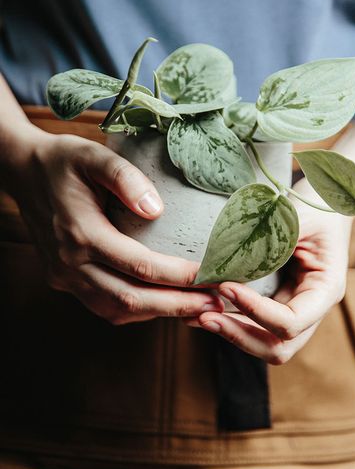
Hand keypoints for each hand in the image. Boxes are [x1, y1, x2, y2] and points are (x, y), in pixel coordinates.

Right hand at [6, 127, 223, 323]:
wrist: (22, 172)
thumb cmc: (63, 161)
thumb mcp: (93, 155)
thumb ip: (125, 178)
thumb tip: (157, 209)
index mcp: (80, 233)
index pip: (139, 266)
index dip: (178, 276)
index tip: (212, 275)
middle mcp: (70, 263)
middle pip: (130, 299)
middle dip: (177, 305)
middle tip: (217, 301)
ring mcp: (64, 277)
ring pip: (117, 310)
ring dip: (160, 312)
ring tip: (200, 305)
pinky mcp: (64, 281)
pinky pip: (104, 306)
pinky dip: (138, 309)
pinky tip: (165, 301)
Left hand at [186, 183, 352, 363]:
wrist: (325, 207)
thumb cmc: (315, 209)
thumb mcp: (297, 219)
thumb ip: (269, 242)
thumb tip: (228, 263)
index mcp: (326, 290)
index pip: (291, 321)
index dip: (257, 311)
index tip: (226, 287)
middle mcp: (314, 309)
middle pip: (280, 347)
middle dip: (241, 336)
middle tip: (205, 318)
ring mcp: (297, 311)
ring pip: (267, 344)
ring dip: (233, 334)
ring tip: (199, 317)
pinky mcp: (280, 307)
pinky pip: (257, 328)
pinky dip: (233, 323)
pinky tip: (207, 312)